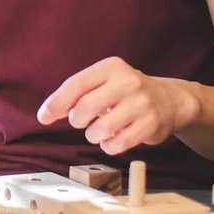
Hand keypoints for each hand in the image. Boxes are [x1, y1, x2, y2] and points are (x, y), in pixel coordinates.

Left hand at [37, 56, 199, 155]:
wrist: (170, 100)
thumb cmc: (125, 92)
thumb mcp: (103, 82)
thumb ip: (77, 93)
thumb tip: (47, 113)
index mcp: (110, 67)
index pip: (75, 84)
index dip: (56, 103)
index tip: (43, 117)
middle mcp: (127, 82)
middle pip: (86, 107)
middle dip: (77, 120)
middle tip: (81, 121)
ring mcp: (141, 104)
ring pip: (100, 129)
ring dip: (92, 134)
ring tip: (99, 129)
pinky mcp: (151, 125)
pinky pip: (117, 144)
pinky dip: (108, 146)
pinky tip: (112, 138)